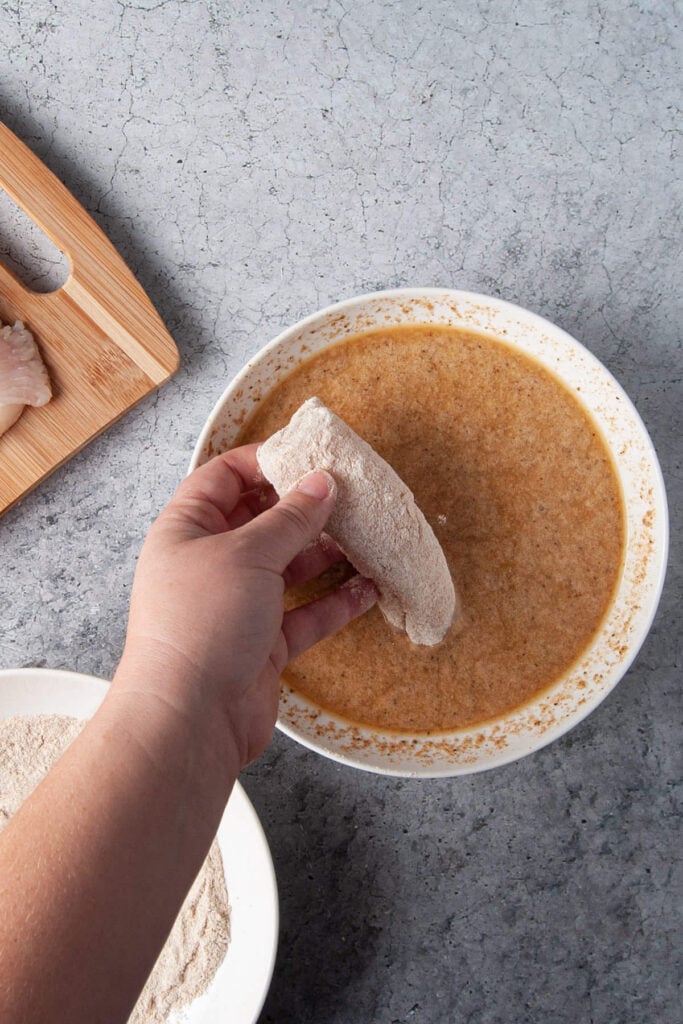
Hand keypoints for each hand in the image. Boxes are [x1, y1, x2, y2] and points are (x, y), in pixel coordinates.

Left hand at [114, 444, 376, 769]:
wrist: (191, 717)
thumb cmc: (203, 622)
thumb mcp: (248, 554)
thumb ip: (290, 518)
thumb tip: (322, 483)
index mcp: (187, 529)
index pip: (223, 477)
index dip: (263, 461)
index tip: (308, 455)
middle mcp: (210, 563)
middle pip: (261, 521)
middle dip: (304, 508)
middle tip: (348, 495)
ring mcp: (237, 604)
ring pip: (288, 568)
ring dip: (326, 554)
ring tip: (366, 536)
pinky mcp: (262, 644)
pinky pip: (305, 613)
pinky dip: (335, 601)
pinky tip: (369, 588)